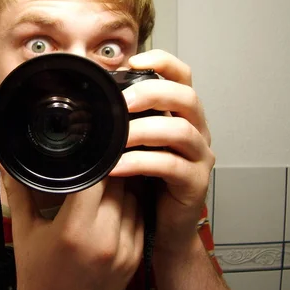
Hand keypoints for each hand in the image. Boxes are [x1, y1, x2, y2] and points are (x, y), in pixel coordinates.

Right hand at [0, 153, 143, 289]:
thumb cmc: (34, 275)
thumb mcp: (24, 229)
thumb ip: (17, 187)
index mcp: (73, 229)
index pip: (96, 178)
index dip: (93, 162)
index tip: (86, 155)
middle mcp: (103, 240)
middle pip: (118, 185)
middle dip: (107, 174)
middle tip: (94, 169)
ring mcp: (124, 251)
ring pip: (133, 199)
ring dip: (121, 190)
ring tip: (102, 190)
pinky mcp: (136, 260)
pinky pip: (140, 219)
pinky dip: (129, 210)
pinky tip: (112, 211)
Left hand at [110, 50, 214, 252]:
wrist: (162, 228)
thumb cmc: (145, 182)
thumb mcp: (134, 144)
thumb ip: (124, 120)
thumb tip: (90, 97)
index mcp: (181, 114)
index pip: (182, 76)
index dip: (162, 62)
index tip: (134, 61)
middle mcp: (196, 131)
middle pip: (187, 98)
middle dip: (153, 93)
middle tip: (123, 102)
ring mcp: (199, 157)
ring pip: (182, 131)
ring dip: (145, 130)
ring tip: (117, 138)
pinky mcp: (195, 184)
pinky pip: (171, 166)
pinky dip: (140, 163)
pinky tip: (116, 167)